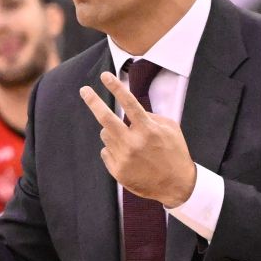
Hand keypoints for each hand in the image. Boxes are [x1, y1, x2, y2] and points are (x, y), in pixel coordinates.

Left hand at [80, 71, 196, 205]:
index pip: (129, 103)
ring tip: (129, 142)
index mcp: (148, 129)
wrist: (177, 185)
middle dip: (93, 101)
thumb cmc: (174, 152)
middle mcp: (133, 142)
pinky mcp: (117, 171)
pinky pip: (106, 151)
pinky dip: (113, 150)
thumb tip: (129, 111)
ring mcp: (124, 158)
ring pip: (105, 135)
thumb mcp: (170, 128)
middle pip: (105, 118)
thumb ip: (150, 116)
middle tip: (84, 90)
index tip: (105, 75)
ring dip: (112, 132)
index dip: (116, 87)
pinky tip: (129, 157)